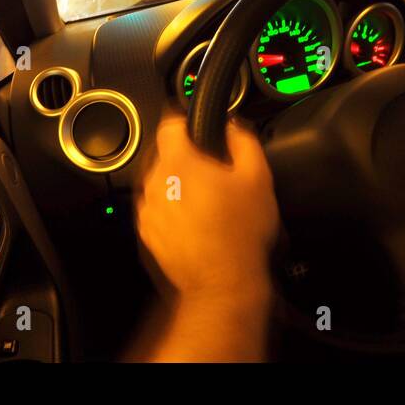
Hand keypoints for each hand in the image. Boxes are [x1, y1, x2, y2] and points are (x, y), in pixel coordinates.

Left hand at [135, 112, 279, 305]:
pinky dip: (172, 210)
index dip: (185, 122)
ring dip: (178, 186)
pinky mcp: (147, 231)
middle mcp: (156, 183)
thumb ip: (243, 140)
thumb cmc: (239, 233)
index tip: (194, 128)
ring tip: (206, 204)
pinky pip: (158, 208)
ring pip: (161, 183)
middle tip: (213, 177)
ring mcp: (149, 209)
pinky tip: (196, 222)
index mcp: (179, 163)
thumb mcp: (257, 177)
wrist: (223, 281)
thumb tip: (233, 127)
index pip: (169, 124)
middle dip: (188, 161)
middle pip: (167, 156)